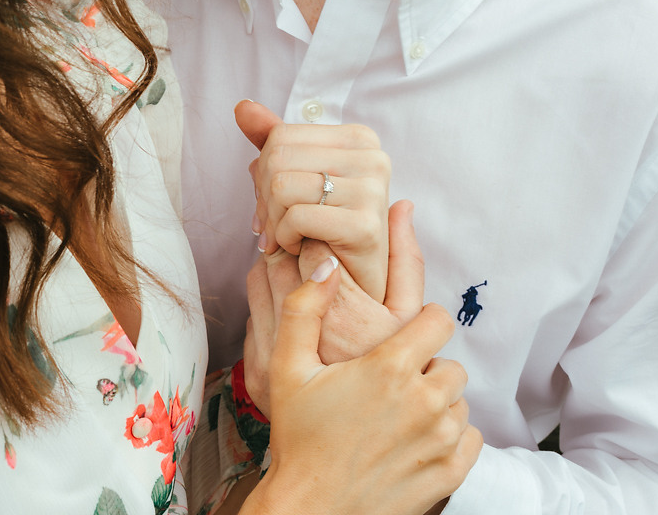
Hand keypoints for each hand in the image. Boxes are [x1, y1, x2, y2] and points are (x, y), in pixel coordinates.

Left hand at [235, 100, 390, 302]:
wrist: (358, 283)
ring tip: (286, 237)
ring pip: (281, 186)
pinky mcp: (365, 224)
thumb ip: (273, 141)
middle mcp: (372, 157)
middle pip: (277, 158)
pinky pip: (296, 217)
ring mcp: (373, 189)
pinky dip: (284, 238)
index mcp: (358, 137)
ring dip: (273, 221)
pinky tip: (298, 248)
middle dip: (264, 199)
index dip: (263, 173)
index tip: (270, 202)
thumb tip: (243, 108)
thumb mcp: (300, 177)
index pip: (279, 137)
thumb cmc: (327, 229)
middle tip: (272, 226)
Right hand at [243, 260, 481, 514]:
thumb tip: (325, 264)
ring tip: (399, 417)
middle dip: (426, 369)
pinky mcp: (450, 473)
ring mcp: (441, 440)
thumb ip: (304, 309)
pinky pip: (472, 438)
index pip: (437, 320)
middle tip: (391, 387)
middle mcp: (423, 401)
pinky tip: (416, 441)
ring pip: (460, 402)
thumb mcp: (287, 368)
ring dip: (437, 404)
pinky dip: (452, 437)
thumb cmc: (297, 440)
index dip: (421, 324)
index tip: (403, 339)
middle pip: (450, 364)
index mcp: (388, 368)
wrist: (310, 511)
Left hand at [244, 200, 422, 412]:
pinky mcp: (256, 374)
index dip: (318, 231)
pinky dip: (265, 303)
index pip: (312, 247)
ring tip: (297, 269)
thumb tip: (400, 205)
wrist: (353, 451)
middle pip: (278, 260)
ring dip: (273, 268)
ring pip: (258, 282)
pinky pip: (251, 317)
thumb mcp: (405, 317)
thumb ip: (404, 259)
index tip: (325, 228)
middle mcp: (303, 338)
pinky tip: (288, 307)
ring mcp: (273, 358)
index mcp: (341, 319)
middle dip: (290, 245)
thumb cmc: (393, 376)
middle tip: (305, 240)